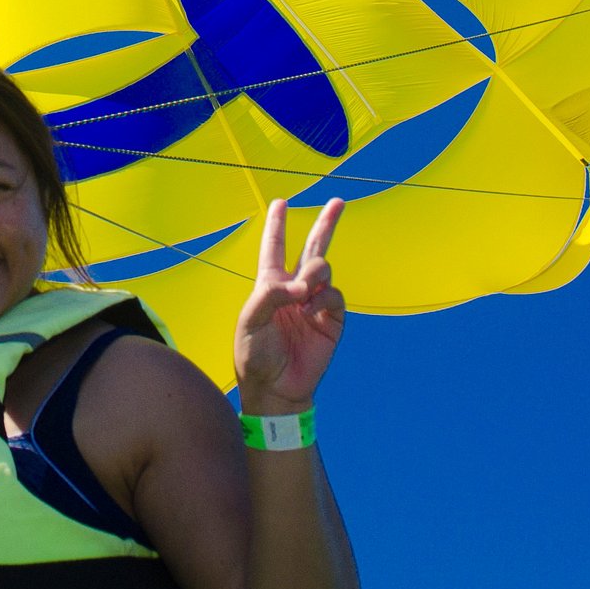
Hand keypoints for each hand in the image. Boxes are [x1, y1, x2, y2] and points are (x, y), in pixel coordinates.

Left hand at [234, 197, 344, 414]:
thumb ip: (272, 295)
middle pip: (312, 248)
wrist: (276, 387)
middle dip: (326, 224)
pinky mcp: (331, 320)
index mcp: (270, 284)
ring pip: (323, 268)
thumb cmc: (254, 354)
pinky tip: (311, 309)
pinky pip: (334, 295)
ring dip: (314, 272)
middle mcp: (294, 289)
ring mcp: (315, 303)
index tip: (280, 202)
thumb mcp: (251, 320)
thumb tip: (304, 286)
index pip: (274, 247)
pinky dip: (324, 297)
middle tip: (338, 201)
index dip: (277, 224)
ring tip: (304, 292)